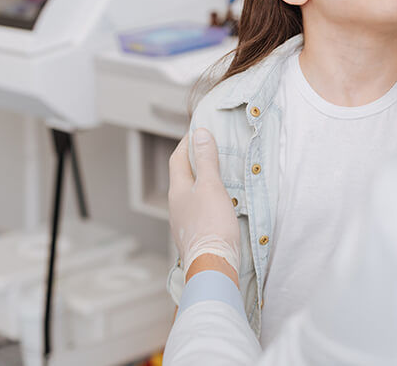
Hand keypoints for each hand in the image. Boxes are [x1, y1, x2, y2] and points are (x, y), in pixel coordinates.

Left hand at [168, 128, 239, 282]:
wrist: (213, 263)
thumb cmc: (211, 224)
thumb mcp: (211, 186)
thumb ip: (206, 160)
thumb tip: (199, 134)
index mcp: (177, 190)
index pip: (178, 159)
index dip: (187, 143)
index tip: (199, 132)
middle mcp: (176, 205)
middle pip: (182, 176)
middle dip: (194, 161)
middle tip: (211, 150)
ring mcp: (184, 220)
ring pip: (190, 193)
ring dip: (201, 181)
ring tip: (219, 174)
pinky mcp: (194, 233)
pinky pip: (198, 208)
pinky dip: (207, 198)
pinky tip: (220, 203)